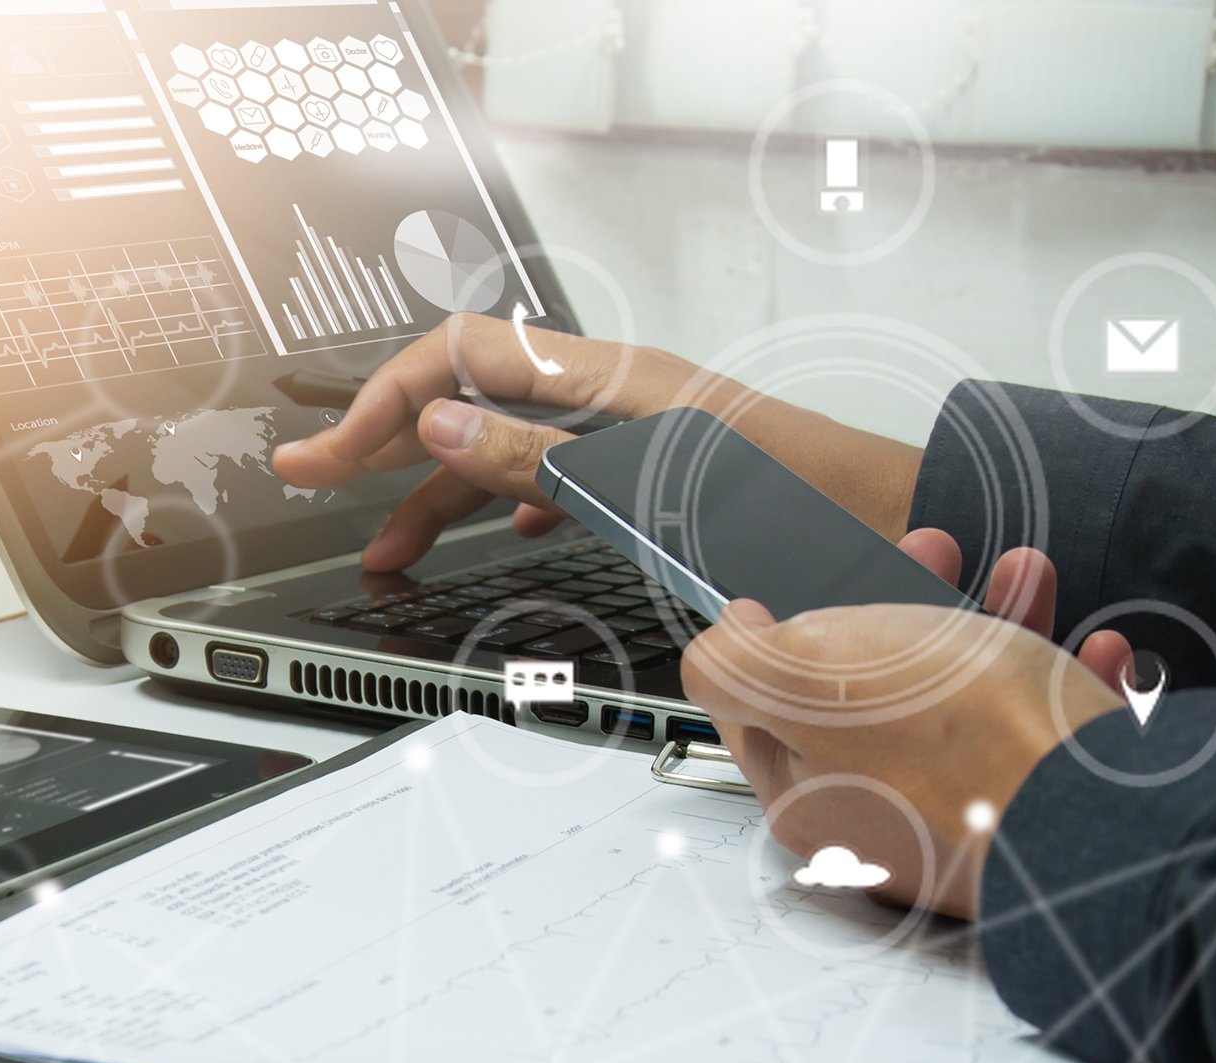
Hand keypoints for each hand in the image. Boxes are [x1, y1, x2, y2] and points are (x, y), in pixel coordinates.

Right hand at [269, 315, 926, 571]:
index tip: (326, 458)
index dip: (379, 404)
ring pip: (506, 449)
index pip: (456, 360)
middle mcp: (613, 396)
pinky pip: (554, 475)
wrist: (904, 527)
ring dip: (437, 494)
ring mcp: (632, 434)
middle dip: (382, 440)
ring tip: (388, 549)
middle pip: (467, 401)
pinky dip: (505, 504)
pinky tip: (501, 534)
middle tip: (312, 474)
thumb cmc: (806, 504)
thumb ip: (536, 456)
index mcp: (606, 381)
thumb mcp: (648, 484)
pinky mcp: (656, 474)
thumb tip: (436, 423)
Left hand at [681, 543, 1129, 920]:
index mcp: (809, 791)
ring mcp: (972, 818)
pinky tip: (1095, 647)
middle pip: (879, 690)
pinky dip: (1072, 679)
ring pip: (972, 702)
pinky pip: (1052, 733)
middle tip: (936, 551)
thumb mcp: (806, 676)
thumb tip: (722, 641)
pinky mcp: (1051, 814)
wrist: (1112, 821)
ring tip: (1026, 573)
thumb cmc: (960, 752)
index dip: (795, 625)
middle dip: (912, 604)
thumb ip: (739, 660)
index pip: (771, 702)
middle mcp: (885, 816)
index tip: (827, 574)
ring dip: (1001, 621)